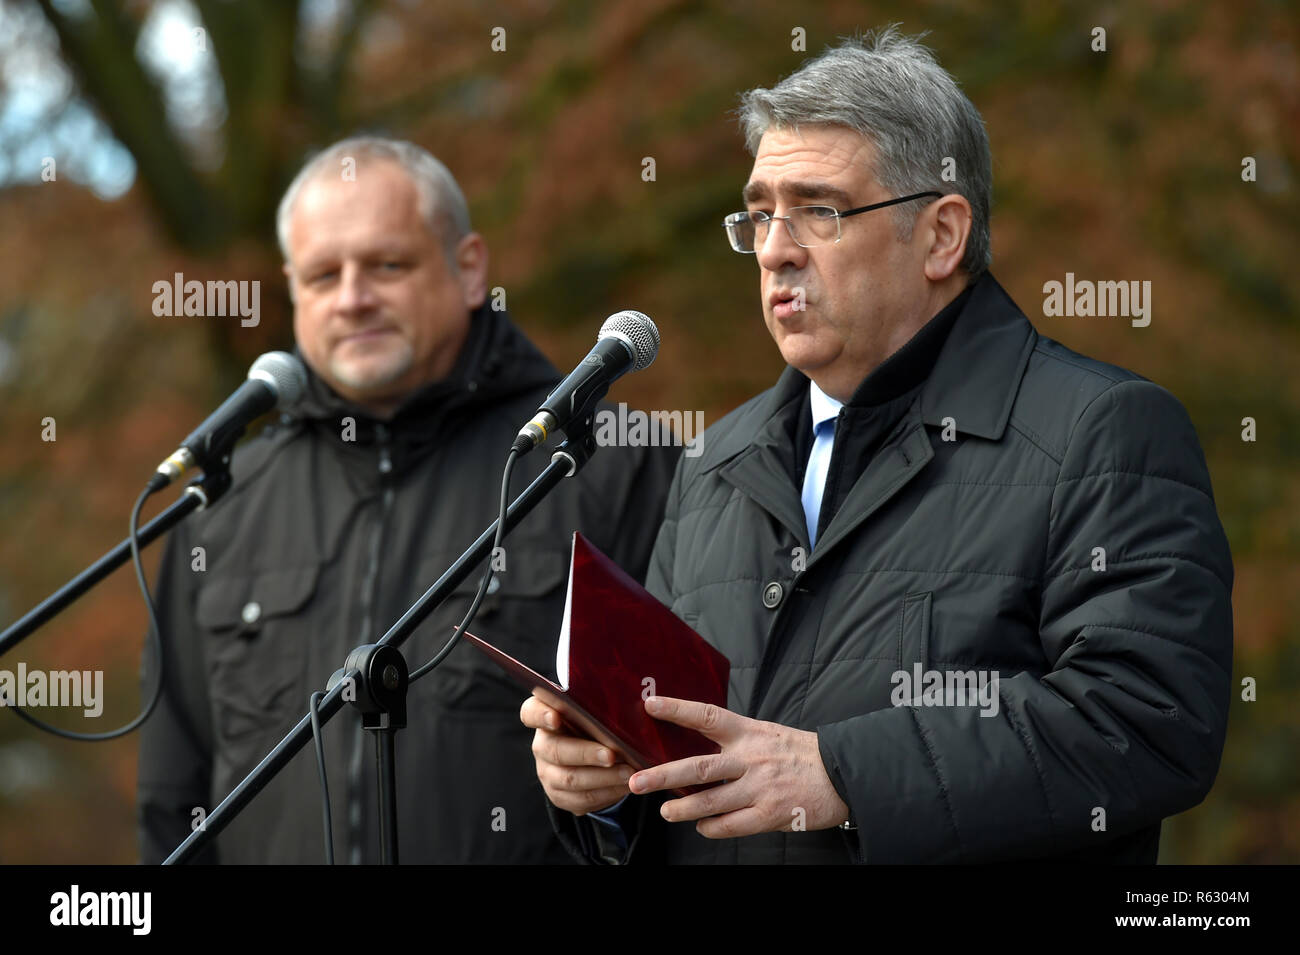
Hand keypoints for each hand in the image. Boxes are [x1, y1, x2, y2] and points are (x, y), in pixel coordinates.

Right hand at [520, 693, 635, 814]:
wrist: (594, 756)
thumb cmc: (596, 723)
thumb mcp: (596, 710)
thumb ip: (601, 705)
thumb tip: (631, 705)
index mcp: (545, 716)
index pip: (531, 713)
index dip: (541, 716)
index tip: (556, 717)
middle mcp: (542, 745)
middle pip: (556, 750)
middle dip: (586, 753)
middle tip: (611, 755)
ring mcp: (548, 772)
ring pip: (570, 779)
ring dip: (602, 778)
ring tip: (627, 773)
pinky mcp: (559, 795)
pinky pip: (581, 799)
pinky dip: (606, 794)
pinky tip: (624, 786)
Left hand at [628, 695, 849, 837]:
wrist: (844, 772)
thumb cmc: (802, 753)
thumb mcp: (768, 733)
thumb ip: (737, 740)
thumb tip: (698, 743)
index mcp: (749, 733)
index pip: (707, 716)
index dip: (677, 709)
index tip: (649, 705)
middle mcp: (751, 759)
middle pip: (699, 767)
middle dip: (663, 776)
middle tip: (636, 782)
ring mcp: (760, 788)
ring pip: (711, 801)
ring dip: (683, 810)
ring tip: (664, 812)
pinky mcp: (770, 814)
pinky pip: (733, 825)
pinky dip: (712, 828)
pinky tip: (702, 827)